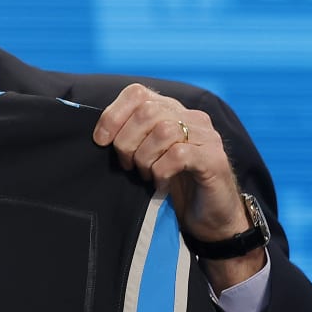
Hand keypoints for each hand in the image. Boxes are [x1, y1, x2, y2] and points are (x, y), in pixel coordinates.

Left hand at [92, 84, 264, 290]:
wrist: (211, 218)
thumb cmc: (174, 186)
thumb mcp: (147, 157)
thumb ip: (131, 138)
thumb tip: (98, 136)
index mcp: (173, 111)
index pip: (137, 93)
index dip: (112, 115)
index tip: (101, 141)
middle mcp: (192, 117)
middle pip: (147, 112)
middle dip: (127, 142)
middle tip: (128, 166)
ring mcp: (207, 137)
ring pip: (163, 131)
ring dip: (144, 158)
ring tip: (145, 174)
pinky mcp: (214, 159)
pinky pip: (179, 154)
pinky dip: (161, 171)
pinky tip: (160, 182)